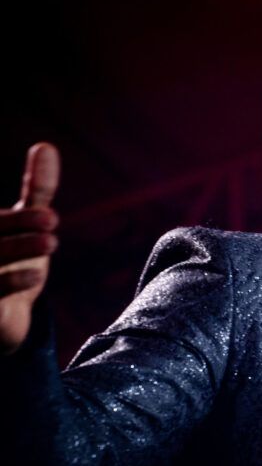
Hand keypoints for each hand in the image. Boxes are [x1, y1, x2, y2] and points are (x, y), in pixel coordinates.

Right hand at [0, 142, 60, 354]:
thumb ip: (35, 189)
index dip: (20, 219)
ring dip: (18, 249)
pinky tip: (33, 276)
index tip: (51, 216)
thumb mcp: (24, 223)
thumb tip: (46, 147)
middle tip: (52, 222)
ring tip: (50, 242)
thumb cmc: (10, 261)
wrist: (1, 319)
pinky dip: (9, 282)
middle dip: (19, 226)